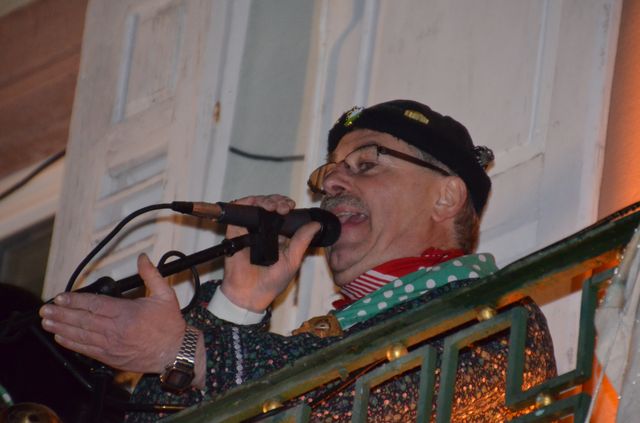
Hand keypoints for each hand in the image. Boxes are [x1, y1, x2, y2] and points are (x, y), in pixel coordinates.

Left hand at [40, 254, 190, 374]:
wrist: (175, 352)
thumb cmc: (170, 325)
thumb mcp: (165, 295)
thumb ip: (151, 275)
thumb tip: (142, 258)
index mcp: (127, 313)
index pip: (94, 305)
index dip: (75, 300)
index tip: (61, 297)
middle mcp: (115, 330)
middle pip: (83, 320)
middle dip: (61, 314)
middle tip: (46, 310)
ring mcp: (111, 345)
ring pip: (81, 335)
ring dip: (62, 328)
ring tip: (47, 322)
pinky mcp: (110, 358)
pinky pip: (86, 350)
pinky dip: (72, 344)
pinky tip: (61, 338)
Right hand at [221, 194, 320, 312]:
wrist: (250, 295)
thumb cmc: (272, 282)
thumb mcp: (292, 260)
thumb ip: (302, 241)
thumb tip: (316, 225)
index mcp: (279, 236)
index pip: (282, 213)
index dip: (286, 205)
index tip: (291, 206)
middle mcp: (264, 230)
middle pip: (269, 205)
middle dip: (277, 200)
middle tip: (284, 207)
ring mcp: (249, 230)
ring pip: (255, 205)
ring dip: (265, 200)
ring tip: (273, 206)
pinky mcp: (235, 231)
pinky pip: (239, 212)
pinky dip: (247, 203)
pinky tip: (258, 205)